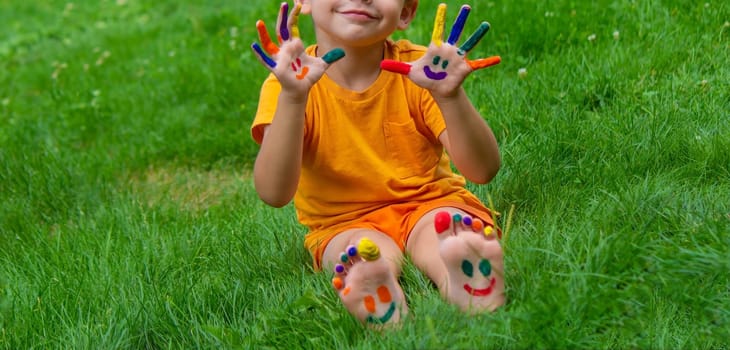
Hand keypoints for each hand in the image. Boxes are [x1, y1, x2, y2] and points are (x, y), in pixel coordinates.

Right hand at [251, 1, 344, 96]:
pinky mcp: (277, 67)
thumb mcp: (321, 65)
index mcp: (295, 45)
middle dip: (283, 16)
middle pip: (282, 29)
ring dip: (264, 33)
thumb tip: (342, 52)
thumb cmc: (308, 76)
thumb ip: (330, 57)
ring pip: (269, 43)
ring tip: (259, 22)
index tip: (298, 5)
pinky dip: (259, 53)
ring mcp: (279, 57)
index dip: (294, 16)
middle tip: (284, 3)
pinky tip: (253, 45)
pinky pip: (266, 59)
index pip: (292, 27)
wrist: (301, 90)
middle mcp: (285, 49)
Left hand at [381, 4, 499, 96]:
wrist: (438, 89)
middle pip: (456, 31)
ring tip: (485, 25)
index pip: (438, 29)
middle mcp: (449, 49)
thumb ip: (397, 66)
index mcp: (437, 47)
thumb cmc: (426, 77)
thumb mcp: (410, 72)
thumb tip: (380, 63)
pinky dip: (488, 61)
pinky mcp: (465, 68)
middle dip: (460, 19)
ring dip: (477, 35)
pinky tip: (498, 58)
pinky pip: (478, 63)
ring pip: (469, 43)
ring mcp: (458, 57)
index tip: (443, 5)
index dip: (441, 18)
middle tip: (466, 7)